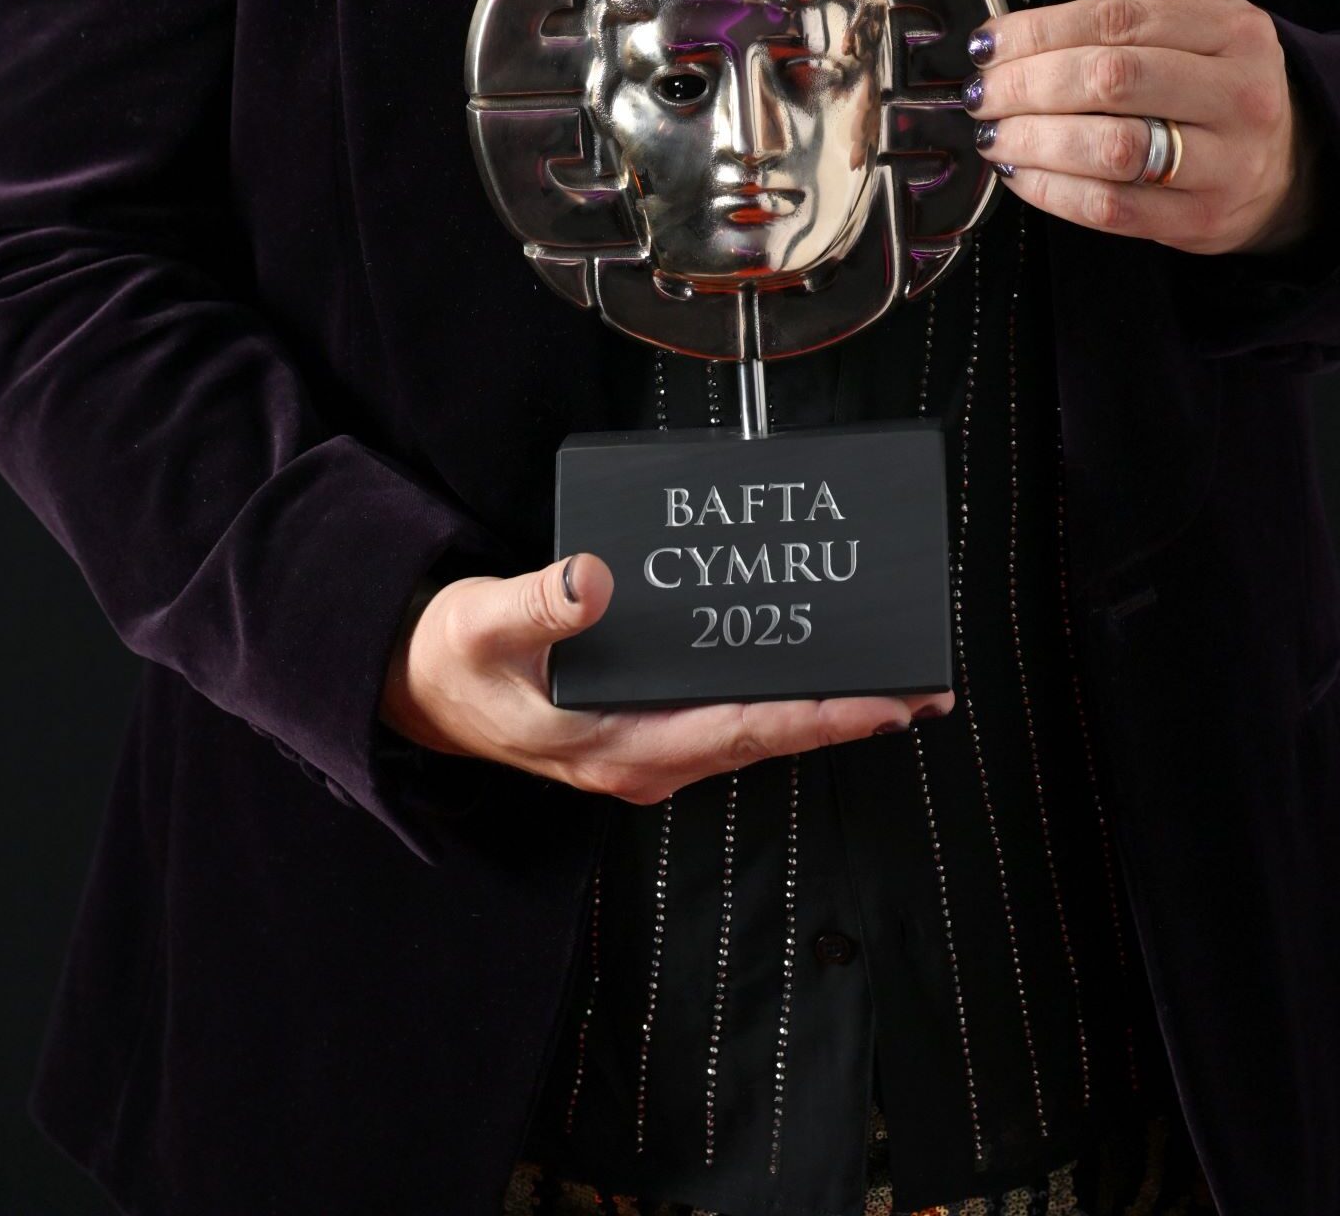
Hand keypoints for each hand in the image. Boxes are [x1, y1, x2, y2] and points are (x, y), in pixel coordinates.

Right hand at [379, 553, 954, 802]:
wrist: (416, 692)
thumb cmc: (454, 658)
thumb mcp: (484, 622)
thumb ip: (538, 602)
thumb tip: (594, 580)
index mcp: (616, 744)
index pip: (740, 729)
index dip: (816, 716)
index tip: (884, 703)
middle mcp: (645, 758)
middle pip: (766, 735)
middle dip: (846, 714)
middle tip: (924, 689)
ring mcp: (647, 750)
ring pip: (754, 731)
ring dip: (822, 708)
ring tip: (892, 682)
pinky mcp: (644, 732)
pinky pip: (729, 719)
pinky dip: (780, 698)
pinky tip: (812, 670)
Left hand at [964, 0, 1319, 254]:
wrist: (1288, 166)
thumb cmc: (1213, 87)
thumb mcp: (1194, 32)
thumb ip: (1122, 17)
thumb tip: (1015, 36)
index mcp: (1233, 29)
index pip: (1119, 21)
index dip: (1040, 31)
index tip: (989, 45)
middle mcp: (1240, 92)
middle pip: (1112, 80)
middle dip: (1029, 85)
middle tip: (985, 94)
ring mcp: (1228, 162)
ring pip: (1112, 147)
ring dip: (1036, 139)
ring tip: (996, 135)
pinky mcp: (1203, 221)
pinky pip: (1112, 208)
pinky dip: (1052, 191)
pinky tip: (1021, 174)